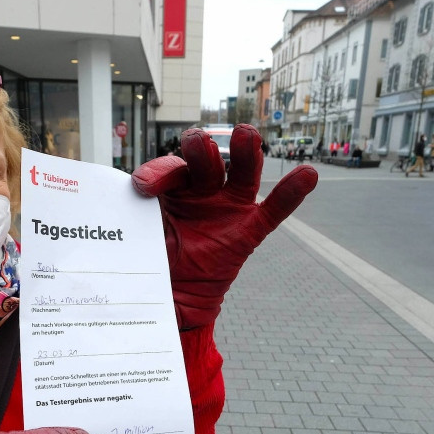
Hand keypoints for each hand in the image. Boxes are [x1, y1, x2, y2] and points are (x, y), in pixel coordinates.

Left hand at [132, 125, 317, 328]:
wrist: (172, 298)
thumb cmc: (155, 260)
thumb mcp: (139, 235)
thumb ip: (135, 217)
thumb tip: (126, 201)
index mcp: (172, 188)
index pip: (168, 169)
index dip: (158, 173)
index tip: (142, 187)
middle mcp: (201, 190)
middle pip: (205, 160)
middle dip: (199, 148)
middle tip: (196, 145)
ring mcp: (227, 208)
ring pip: (240, 173)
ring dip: (244, 152)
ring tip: (245, 135)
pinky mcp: (248, 231)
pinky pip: (274, 211)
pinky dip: (291, 193)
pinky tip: (308, 174)